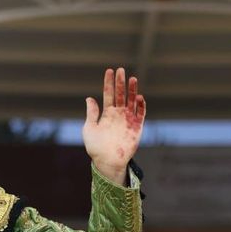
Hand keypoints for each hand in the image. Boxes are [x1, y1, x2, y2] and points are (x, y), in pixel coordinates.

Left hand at [83, 67, 145, 183]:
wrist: (107, 161)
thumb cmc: (95, 147)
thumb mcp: (89, 128)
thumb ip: (91, 113)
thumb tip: (89, 98)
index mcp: (106, 113)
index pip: (109, 94)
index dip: (109, 83)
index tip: (109, 71)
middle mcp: (118, 114)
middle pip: (121, 95)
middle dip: (121, 82)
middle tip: (121, 70)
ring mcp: (128, 120)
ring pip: (132, 101)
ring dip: (132, 90)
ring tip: (132, 79)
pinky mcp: (137, 127)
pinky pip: (141, 113)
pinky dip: (141, 105)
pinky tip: (138, 97)